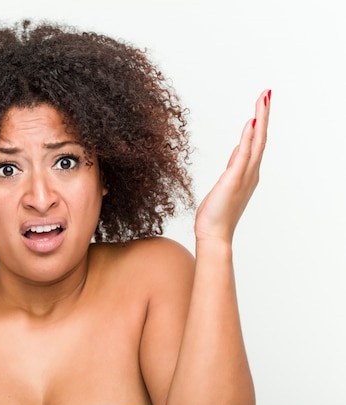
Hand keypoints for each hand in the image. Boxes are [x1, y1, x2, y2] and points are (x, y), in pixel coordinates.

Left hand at [194, 89, 270, 243]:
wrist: (213, 234)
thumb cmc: (216, 214)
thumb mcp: (225, 184)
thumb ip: (234, 166)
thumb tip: (239, 149)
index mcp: (247, 173)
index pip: (255, 142)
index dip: (259, 123)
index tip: (261, 105)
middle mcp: (250, 172)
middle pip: (260, 137)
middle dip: (264, 114)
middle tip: (267, 93)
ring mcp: (244, 175)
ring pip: (256, 142)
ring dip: (260, 119)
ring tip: (263, 100)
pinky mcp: (234, 179)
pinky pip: (244, 154)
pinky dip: (248, 138)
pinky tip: (251, 123)